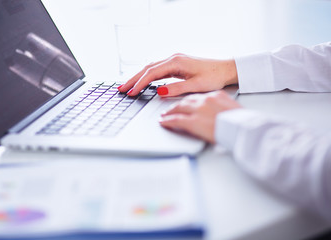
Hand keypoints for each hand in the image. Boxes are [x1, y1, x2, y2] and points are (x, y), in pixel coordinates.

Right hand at [118, 53, 237, 96]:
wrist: (225, 70)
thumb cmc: (214, 77)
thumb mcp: (196, 85)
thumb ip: (177, 88)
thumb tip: (159, 91)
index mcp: (176, 62)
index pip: (152, 73)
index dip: (140, 83)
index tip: (131, 92)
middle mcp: (173, 59)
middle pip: (147, 69)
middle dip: (133, 79)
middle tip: (121, 89)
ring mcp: (174, 61)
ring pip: (151, 68)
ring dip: (138, 77)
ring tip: (128, 86)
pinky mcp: (177, 65)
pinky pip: (157, 70)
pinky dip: (147, 76)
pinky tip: (143, 82)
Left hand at [159, 91, 240, 142]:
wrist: (243, 130)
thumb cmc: (242, 123)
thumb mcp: (233, 110)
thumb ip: (222, 108)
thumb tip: (218, 114)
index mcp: (216, 96)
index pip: (198, 97)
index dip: (189, 101)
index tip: (185, 104)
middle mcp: (205, 100)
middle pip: (186, 101)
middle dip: (177, 105)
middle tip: (171, 109)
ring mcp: (198, 110)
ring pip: (178, 108)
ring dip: (170, 112)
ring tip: (165, 115)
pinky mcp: (193, 121)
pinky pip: (175, 120)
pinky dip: (167, 120)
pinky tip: (163, 122)